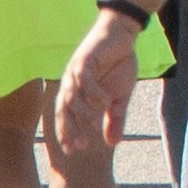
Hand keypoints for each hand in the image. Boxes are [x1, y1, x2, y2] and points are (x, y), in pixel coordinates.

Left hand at [57, 9, 144, 157]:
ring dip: (82, 113)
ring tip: (95, 126)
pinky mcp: (84, 59)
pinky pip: (85, 79)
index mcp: (75, 92)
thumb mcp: (120, 97)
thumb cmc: (119, 65)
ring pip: (72, 96)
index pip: (66, 117)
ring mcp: (75, 71)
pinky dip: (94, 92)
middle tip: (81, 146)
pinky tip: (105, 102)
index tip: (73, 151)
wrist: (123, 35)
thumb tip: (112, 143)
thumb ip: (114, 119)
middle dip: (71, 129)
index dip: (67, 133)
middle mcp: (70, 83)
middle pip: (64, 110)